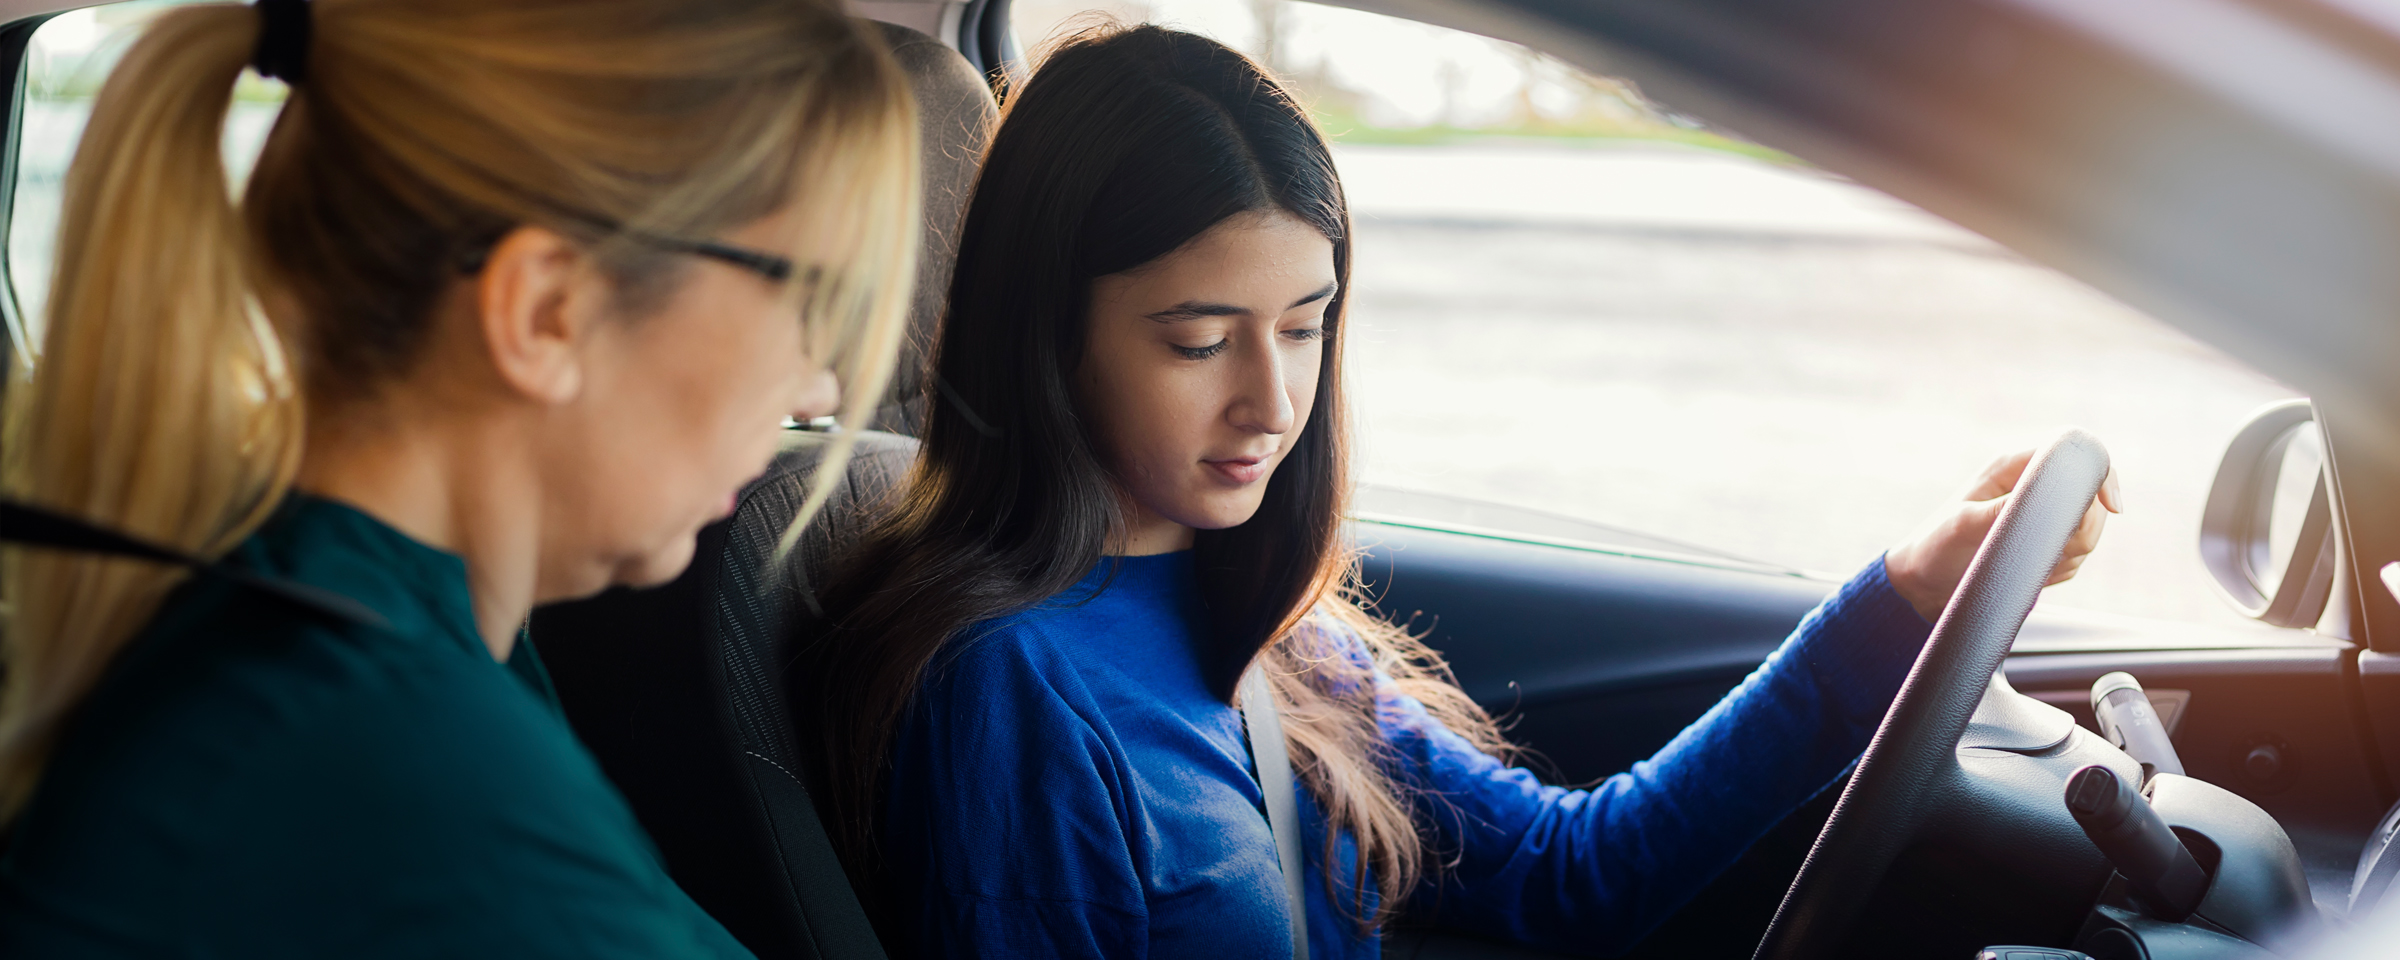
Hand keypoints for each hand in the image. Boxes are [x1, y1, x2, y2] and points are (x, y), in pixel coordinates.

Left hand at [1883, 450, 2122, 622]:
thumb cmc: (1936, 547)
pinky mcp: (2047, 544)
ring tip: (2026, 563)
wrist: (1924, 584)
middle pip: (2093, 498)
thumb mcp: (1964, 525)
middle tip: (2046, 549)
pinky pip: (2078, 557)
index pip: (2077, 450)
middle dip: (2082, 529)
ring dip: (2069, 553)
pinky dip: (2061, 569)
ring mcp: (2044, 516)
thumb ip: (2008, 510)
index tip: (2111, 506)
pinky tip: (2029, 574)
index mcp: (2014, 467)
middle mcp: (2033, 486)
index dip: (2101, 473)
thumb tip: (2050, 502)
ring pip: (2090, 531)